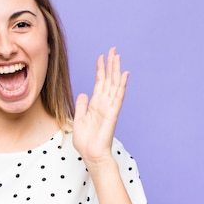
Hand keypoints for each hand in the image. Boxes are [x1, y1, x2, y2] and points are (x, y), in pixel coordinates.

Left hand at [73, 47, 128, 164]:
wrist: (91, 154)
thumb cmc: (86, 141)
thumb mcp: (78, 120)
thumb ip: (81, 106)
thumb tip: (83, 93)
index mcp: (95, 104)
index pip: (100, 83)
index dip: (100, 69)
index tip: (101, 56)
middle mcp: (104, 103)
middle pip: (108, 80)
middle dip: (110, 64)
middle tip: (113, 49)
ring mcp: (109, 107)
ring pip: (114, 84)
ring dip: (116, 70)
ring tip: (117, 56)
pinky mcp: (112, 113)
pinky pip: (118, 97)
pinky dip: (121, 85)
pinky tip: (124, 75)